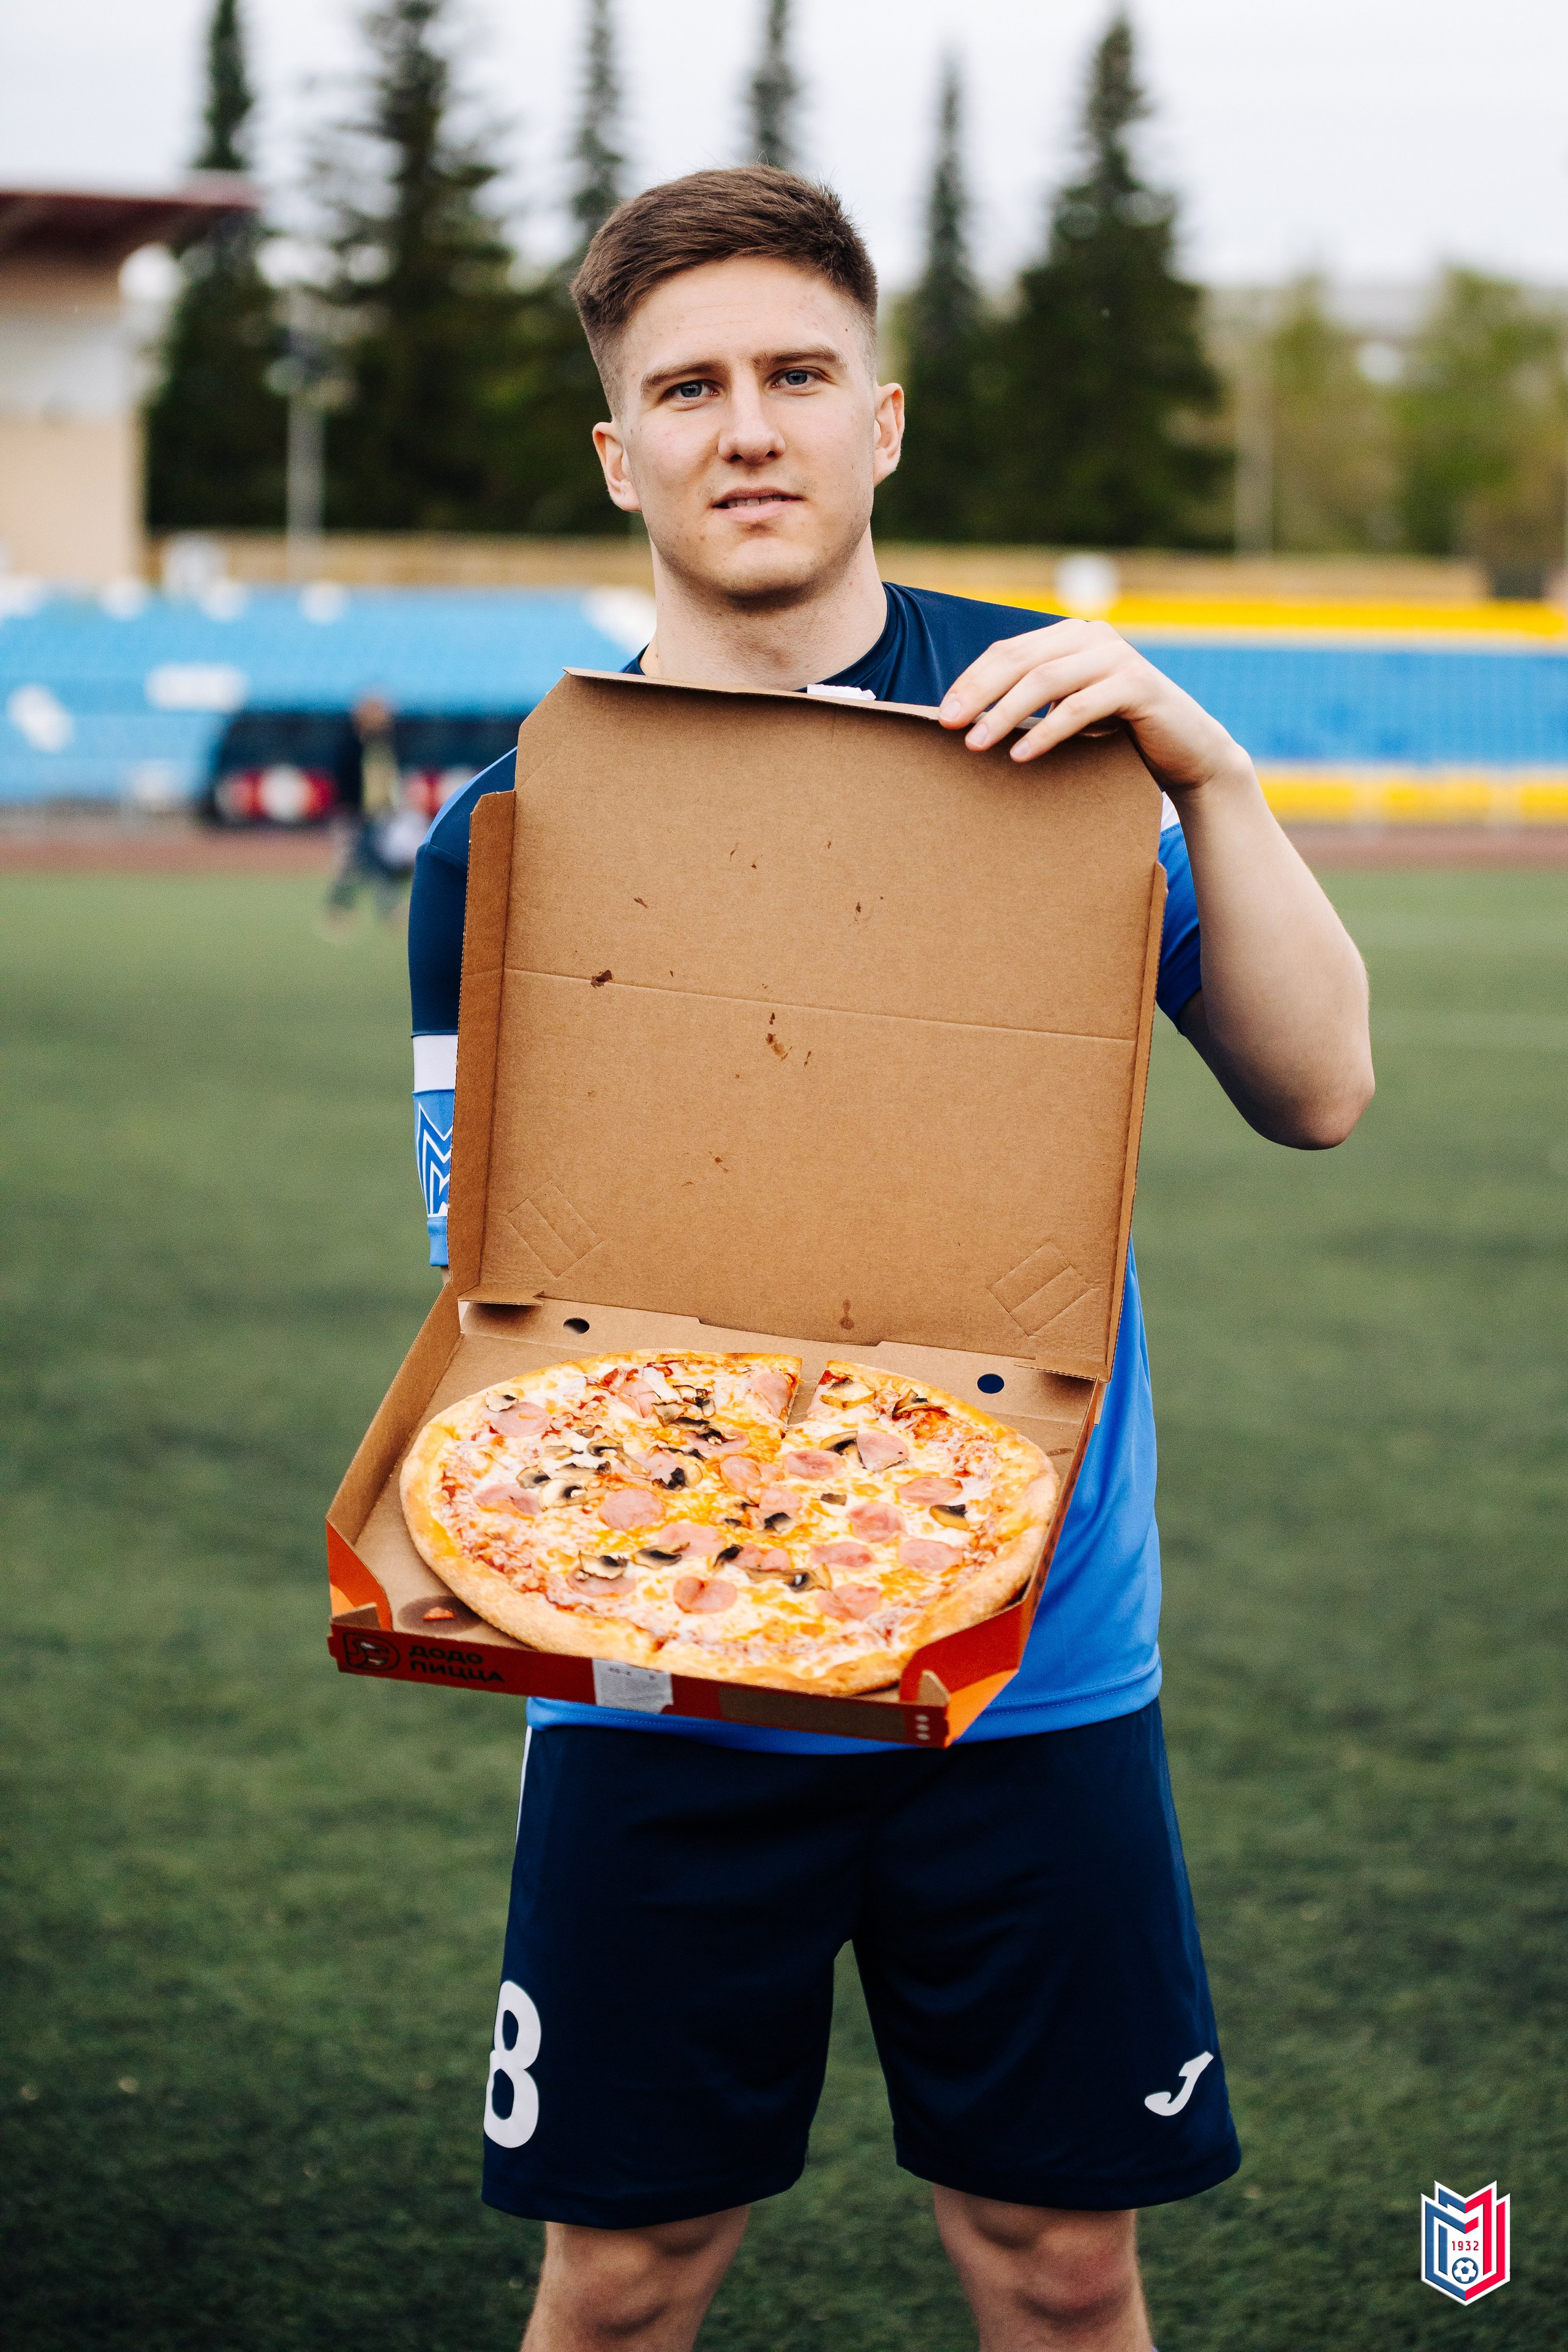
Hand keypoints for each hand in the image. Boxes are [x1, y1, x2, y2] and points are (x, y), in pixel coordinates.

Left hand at [938, 618, 1247, 803]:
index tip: (943, 715)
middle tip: (949, 726)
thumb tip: (966, 717)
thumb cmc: (1119, 734)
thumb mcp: (1068, 712)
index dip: (971, 681)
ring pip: (1046, 680)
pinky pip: (1081, 706)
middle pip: (1020, 660)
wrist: (1186, 750)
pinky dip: (1047, 731)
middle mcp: (1093, 637)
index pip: (1008, 652)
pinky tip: (1021, 755)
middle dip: (979, 693)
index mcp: (1070, 637)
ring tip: (977, 745)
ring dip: (1006, 714)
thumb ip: (1032, 702)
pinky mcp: (1138, 684)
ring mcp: (1118, 656)